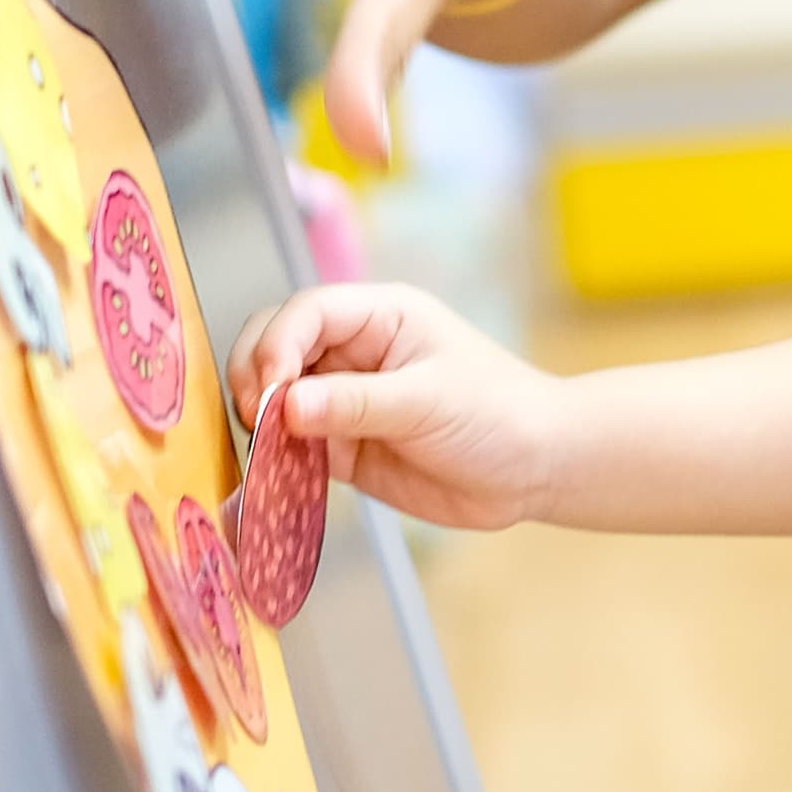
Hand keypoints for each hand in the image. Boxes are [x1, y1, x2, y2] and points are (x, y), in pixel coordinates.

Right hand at [226, 284, 569, 529]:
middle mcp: (353, 353)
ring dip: (262, 423)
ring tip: (268, 453)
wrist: (536, 469)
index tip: (271, 389)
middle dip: (255, 377)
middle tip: (260, 420)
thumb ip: (356, 403)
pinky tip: (278, 478)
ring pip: (276, 400)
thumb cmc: (500, 414)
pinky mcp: (344, 448)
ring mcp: (344, 401)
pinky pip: (293, 448)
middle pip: (274, 347)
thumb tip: (287, 405)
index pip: (306, 313)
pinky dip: (277, 461)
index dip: (277, 344)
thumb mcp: (429, 401)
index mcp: (380, 317)